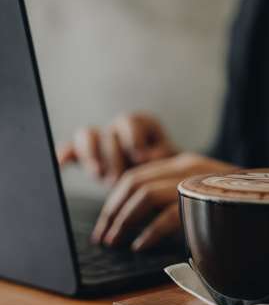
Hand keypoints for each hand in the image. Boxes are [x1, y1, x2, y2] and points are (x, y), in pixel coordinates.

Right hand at [57, 112, 176, 184]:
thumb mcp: (171, 160)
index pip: (131, 120)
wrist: (159, 185)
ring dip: (92, 156)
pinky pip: (71, 150)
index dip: (133, 138)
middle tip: (120, 177)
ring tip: (100, 174)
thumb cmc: (167, 170)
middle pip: (109, 132)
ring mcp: (103, 143)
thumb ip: (162, 154)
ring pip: (87, 135)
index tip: (140, 157)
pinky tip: (60, 163)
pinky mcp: (88, 157)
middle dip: (114, 156)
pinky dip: (65, 154)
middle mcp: (120, 130)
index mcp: (142, 125)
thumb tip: (147, 157)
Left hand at [91, 152, 234, 250]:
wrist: (265, 199)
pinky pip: (168, 215)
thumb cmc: (228, 203)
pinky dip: (150, 233)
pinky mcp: (205, 199)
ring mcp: (195, 180)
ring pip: (146, 195)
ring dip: (124, 221)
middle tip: (103, 237)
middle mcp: (186, 166)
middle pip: (134, 182)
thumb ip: (170, 194)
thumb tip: (130, 218)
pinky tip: (140, 246)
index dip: (113, 201)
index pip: (135, 175)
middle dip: (112, 212)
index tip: (105, 223)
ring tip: (115, 243)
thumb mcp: (195, 192)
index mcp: (181, 163)